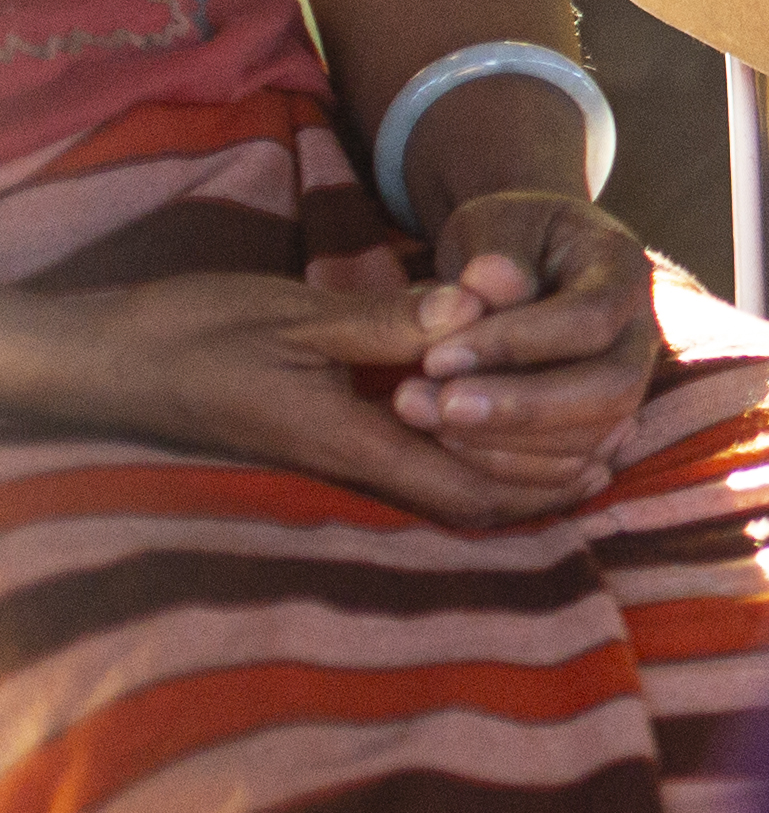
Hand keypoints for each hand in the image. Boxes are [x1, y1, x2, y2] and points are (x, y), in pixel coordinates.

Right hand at [23, 275, 609, 530]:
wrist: (111, 358)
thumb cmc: (192, 332)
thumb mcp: (291, 317)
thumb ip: (381, 321)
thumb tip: (470, 315)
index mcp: (342, 438)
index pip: (456, 484)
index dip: (530, 483)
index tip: (595, 466)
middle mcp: (344, 458)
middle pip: (459, 498)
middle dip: (536, 485)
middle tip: (613, 457)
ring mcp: (331, 451)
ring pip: (436, 482)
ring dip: (507, 469)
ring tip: (582, 446)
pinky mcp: (319, 434)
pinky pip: (406, 459)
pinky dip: (462, 447)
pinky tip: (495, 420)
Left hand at [394, 191, 658, 494]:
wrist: (521, 266)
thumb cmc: (504, 242)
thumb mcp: (492, 222)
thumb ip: (493, 248)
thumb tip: (490, 282)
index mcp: (621, 269)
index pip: (589, 318)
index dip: (516, 344)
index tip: (435, 357)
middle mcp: (640, 332)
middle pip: (612, 390)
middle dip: (522, 408)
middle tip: (438, 407)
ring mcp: (626, 383)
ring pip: (593, 438)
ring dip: (504, 442)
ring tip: (425, 417)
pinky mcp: (599, 425)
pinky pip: (571, 467)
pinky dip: (509, 465)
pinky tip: (450, 442)